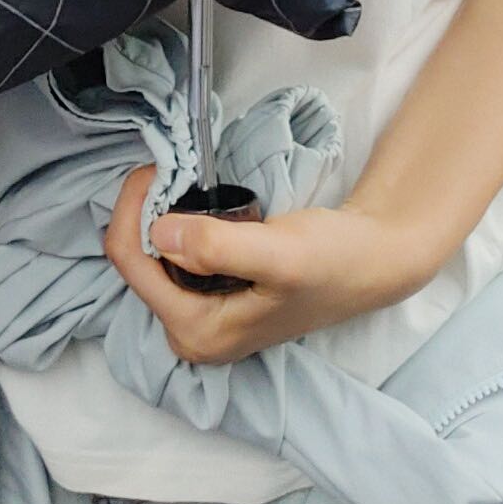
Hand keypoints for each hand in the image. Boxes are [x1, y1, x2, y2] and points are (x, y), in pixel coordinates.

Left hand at [104, 163, 450, 366]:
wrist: (372, 261)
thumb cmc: (332, 260)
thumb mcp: (279, 253)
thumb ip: (217, 248)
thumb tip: (157, 232)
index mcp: (197, 334)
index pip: (130, 262)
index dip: (134, 206)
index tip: (159, 168)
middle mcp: (191, 335)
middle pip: (135, 260)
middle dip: (146, 210)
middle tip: (176, 172)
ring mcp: (201, 319)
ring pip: (151, 255)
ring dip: (161, 215)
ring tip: (190, 186)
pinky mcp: (211, 300)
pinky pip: (172, 256)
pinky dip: (178, 225)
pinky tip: (203, 209)